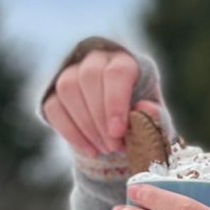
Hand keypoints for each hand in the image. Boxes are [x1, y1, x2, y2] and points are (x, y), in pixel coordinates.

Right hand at [41, 38, 163, 161]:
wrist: (122, 130)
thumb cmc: (144, 119)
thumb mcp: (156, 119)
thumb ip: (156, 115)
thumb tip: (145, 108)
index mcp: (125, 61)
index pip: (116, 72)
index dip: (115, 102)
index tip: (118, 132)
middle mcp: (96, 59)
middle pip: (89, 77)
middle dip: (100, 117)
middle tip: (113, 146)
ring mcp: (71, 72)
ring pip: (67, 88)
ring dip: (85, 125)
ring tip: (104, 149)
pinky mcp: (54, 91)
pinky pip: (53, 106)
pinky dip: (70, 132)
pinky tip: (89, 150)